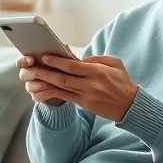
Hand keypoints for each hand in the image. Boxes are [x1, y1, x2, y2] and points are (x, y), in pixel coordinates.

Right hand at [16, 55, 65, 105]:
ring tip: (53, 83)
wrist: (69, 85)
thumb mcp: (64, 59)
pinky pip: (37, 96)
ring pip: (30, 86)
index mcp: (31, 62)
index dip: (24, 61)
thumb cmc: (63, 68)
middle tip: (42, 73)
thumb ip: (61, 52)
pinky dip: (46, 93)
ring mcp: (31, 86)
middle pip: (23, 74)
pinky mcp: (37, 96)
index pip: (21, 61)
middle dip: (33, 73)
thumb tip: (64, 46)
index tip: (31, 60)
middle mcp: (28, 74)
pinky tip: (55, 90)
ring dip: (42, 84)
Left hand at [19, 54, 139, 121]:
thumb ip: (96, 59)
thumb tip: (78, 57)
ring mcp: (86, 96)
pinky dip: (51, 95)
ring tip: (31, 79)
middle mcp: (90, 85)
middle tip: (31, 67)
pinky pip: (64, 98)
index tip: (45, 56)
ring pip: (61, 88)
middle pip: (63, 78)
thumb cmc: (122, 82)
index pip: (73, 66)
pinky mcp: (84, 104)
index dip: (57, 61)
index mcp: (98, 72)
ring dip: (45, 83)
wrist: (131, 106)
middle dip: (45, 72)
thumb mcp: (114, 64)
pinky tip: (40, 93)